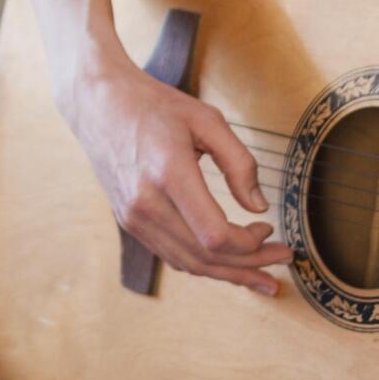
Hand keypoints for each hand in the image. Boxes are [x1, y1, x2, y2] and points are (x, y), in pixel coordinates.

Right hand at [63, 58, 290, 293]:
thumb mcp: (206, 120)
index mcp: (168, 174)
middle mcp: (146, 204)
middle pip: (204, 257)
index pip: (214, 236)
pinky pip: (170, 254)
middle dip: (248, 265)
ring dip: (228, 273)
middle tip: (280, 259)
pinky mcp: (128, 221)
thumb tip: (259, 206)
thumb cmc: (154, 106)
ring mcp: (133, 217)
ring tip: (260, 274)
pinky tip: (225, 261)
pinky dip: (202, 263)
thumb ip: (239, 163)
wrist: (98, 104)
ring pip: (187, 263)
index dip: (248, 244)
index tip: (268, 229)